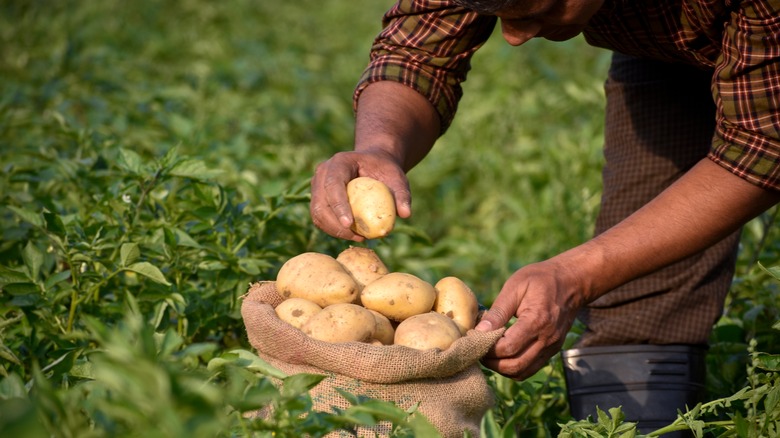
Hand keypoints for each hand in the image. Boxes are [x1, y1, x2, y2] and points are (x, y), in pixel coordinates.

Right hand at [310, 150, 411, 240]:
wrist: (374, 165)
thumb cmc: (385, 171)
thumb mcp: (397, 178)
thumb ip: (402, 194)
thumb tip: (405, 214)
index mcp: (340, 162)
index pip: (333, 184)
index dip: (338, 205)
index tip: (349, 224)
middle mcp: (323, 173)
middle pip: (320, 202)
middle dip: (334, 224)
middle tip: (357, 236)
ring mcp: (318, 186)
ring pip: (317, 213)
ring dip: (334, 230)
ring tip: (359, 237)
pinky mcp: (318, 199)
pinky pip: (320, 219)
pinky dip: (333, 230)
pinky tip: (353, 235)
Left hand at [476, 260, 582, 379]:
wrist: (571, 281)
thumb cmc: (540, 279)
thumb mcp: (515, 287)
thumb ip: (498, 311)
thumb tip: (479, 331)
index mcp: (537, 321)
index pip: (507, 348)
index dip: (487, 347)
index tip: (474, 337)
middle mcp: (547, 339)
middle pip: (514, 366)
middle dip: (491, 362)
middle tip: (478, 348)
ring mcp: (551, 347)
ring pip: (522, 372)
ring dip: (501, 368)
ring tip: (489, 352)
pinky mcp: (552, 350)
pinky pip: (530, 368)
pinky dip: (514, 367)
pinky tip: (503, 354)